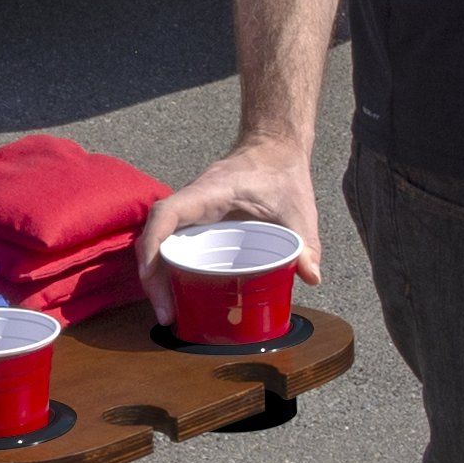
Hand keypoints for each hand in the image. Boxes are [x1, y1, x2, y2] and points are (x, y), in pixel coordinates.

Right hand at [137, 138, 322, 321]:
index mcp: (210, 193)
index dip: (152, 246)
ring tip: (170, 312)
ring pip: (161, 242)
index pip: (166, 215)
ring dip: (157, 276)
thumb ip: (306, 243)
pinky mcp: (196, 220)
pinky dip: (170, 268)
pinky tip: (180, 294)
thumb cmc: (283, 173)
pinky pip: (174, 243)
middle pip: (156, 237)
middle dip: (152, 277)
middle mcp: (192, 200)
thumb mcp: (298, 209)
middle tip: (167, 314)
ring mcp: (191, 211)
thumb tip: (311, 277)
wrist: (275, 148)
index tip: (152, 277)